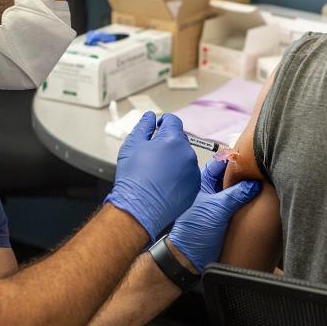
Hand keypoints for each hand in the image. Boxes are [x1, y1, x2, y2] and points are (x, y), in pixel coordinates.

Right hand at [105, 112, 199, 240]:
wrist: (139, 208)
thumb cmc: (133, 176)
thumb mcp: (132, 145)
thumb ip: (144, 126)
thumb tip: (151, 117)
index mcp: (173, 139)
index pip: (173, 121)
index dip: (162, 122)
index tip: (155, 129)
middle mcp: (188, 153)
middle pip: (179, 140)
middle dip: (167, 142)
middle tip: (151, 155)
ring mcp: (193, 171)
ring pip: (184, 157)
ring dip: (174, 159)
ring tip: (157, 172)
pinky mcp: (194, 187)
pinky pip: (188, 174)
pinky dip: (178, 175)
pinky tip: (164, 183)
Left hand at [168, 158, 261, 271]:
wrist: (188, 258)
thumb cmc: (192, 232)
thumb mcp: (217, 209)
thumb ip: (236, 194)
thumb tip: (254, 183)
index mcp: (202, 182)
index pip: (221, 162)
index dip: (235, 158)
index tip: (252, 156)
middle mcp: (210, 190)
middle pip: (230, 174)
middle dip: (244, 172)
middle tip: (260, 169)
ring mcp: (218, 203)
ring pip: (235, 188)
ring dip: (246, 186)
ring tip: (262, 182)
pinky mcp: (224, 215)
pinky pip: (238, 202)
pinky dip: (247, 199)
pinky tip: (258, 199)